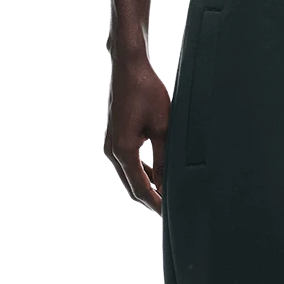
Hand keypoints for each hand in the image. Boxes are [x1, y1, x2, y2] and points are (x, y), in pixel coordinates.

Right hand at [104, 50, 171, 212]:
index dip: (156, 203)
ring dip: (147, 185)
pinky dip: (142, 171)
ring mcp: (111, 145)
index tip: (171, 213)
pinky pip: (128, 163)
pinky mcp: (115, 138)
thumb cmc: (147, 93)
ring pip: (130, 175)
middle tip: (173, 208)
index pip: (141, 188)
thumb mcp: (163, 127)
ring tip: (168, 193)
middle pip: (132, 185)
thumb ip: (165, 158)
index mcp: (124, 151)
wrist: (128, 69)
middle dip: (152, 198)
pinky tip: (158, 174)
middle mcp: (113, 151)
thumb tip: (168, 183)